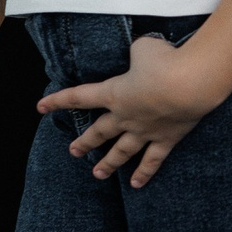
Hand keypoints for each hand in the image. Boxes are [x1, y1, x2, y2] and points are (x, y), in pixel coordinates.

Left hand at [38, 34, 214, 186]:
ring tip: (97, 174)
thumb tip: (139, 53)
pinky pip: (153, 160)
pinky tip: (136, 184)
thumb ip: (136, 52)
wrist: (190, 83)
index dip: (58, 101)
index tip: (40, 108)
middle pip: (100, 132)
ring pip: (122, 151)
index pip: (79, 97)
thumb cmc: (165, 61)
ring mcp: (145, 131)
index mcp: (114, 93)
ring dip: (109, 163)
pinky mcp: (166, 139)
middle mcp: (125, 116)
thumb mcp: (144, 47)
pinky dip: (144, 172)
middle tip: (73, 152)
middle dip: (85, 142)